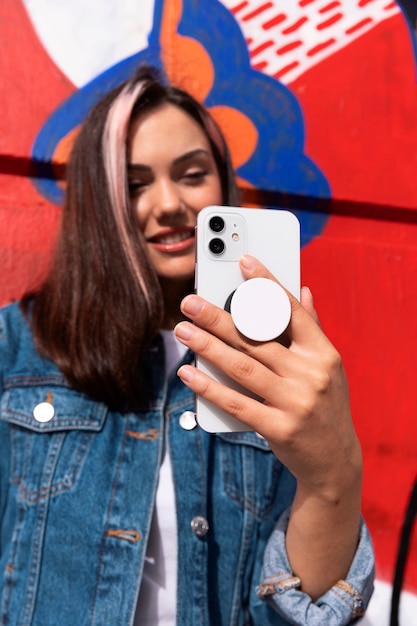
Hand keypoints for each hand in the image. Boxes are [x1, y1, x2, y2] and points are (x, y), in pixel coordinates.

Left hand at [175, 254, 361, 500]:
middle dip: (219, 317)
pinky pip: (236, 403)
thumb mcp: (328, 367)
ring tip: (183, 330)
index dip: (267, 284)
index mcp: (323, 354)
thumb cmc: (326, 406)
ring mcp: (295, 402)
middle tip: (189, 302)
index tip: (244, 261)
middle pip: (257, 338)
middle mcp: (310, 374)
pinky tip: (188, 373)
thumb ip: (312, 328)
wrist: (335, 462)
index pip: (291, 311)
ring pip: (242, 366)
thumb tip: (304, 290)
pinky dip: (209, 387)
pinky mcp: (278, 428)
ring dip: (207, 346)